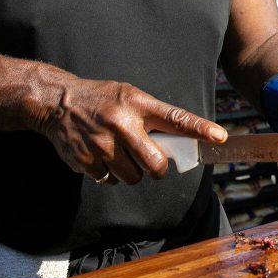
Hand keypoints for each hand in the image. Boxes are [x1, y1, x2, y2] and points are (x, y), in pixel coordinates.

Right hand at [36, 78, 226, 185]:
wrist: (58, 102)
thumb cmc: (101, 100)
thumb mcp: (129, 97)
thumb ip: (152, 118)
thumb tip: (176, 148)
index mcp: (138, 104)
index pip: (175, 118)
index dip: (199, 129)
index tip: (220, 137)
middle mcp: (123, 124)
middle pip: (156, 164)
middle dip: (156, 168)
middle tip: (149, 160)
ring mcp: (103, 144)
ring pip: (133, 178)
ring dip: (130, 171)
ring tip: (117, 151)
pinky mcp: (87, 160)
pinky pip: (110, 181)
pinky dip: (108, 173)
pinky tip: (100, 155)